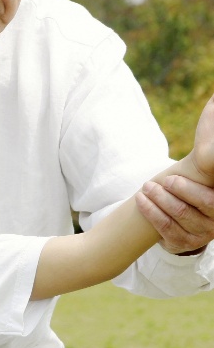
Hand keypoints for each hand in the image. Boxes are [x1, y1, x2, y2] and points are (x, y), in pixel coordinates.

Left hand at [137, 94, 213, 254]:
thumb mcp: (200, 163)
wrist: (176, 211)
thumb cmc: (192, 180)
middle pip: (205, 205)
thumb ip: (207, 139)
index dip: (198, 188)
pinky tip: (141, 200)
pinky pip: (166, 229)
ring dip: (161, 201)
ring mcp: (203, 234)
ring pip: (181, 217)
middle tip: (165, 179)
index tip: (181, 176)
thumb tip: (211, 104)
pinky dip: (152, 213)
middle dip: (182, 190)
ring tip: (146, 187)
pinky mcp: (183, 243)